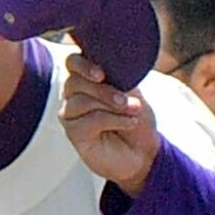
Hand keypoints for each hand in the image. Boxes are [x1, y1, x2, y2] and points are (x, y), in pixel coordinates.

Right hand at [59, 53, 160, 194]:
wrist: (144, 151)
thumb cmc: (137, 119)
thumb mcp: (133, 93)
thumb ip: (118, 77)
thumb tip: (108, 65)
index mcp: (87, 78)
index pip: (73, 62)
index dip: (83, 65)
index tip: (101, 74)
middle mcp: (74, 94)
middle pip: (75, 81)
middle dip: (105, 90)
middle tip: (126, 101)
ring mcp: (71, 113)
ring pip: (80, 101)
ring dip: (111, 106)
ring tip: (133, 112)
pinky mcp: (73, 133)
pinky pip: (88, 120)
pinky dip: (113, 120)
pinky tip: (129, 123)